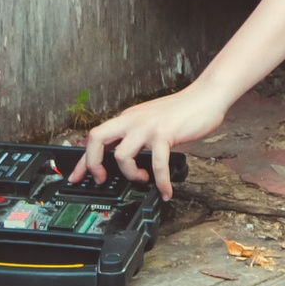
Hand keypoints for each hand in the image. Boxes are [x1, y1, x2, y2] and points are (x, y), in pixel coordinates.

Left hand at [67, 82, 227, 199]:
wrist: (207, 95)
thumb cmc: (185, 110)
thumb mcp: (153, 121)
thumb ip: (140, 135)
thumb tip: (130, 158)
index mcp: (129, 118)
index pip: (96, 136)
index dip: (83, 159)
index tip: (77, 176)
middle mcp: (133, 120)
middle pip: (97, 138)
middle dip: (92, 163)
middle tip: (100, 179)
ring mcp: (148, 126)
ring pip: (122, 154)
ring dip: (129, 174)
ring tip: (142, 179)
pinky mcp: (165, 133)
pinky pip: (157, 163)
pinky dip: (161, 181)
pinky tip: (166, 190)